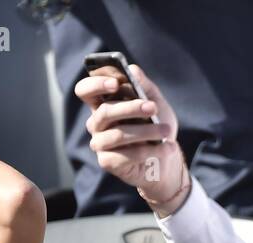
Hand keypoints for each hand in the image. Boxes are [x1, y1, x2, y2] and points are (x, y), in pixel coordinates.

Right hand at [75, 64, 187, 210]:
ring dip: (146, 131)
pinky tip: (167, 148)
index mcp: (103, 103)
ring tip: (166, 131)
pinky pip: (126, 154)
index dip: (95, 85)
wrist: (167, 158)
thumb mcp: (155, 101)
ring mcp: (99, 144)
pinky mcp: (107, 162)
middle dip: (131, 108)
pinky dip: (150, 150)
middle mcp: (96, 123)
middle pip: (104, 111)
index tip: (115, 83)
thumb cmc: (156, 126)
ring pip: (118, 134)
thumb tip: (132, 69)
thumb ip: (143, 86)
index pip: (85, 91)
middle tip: (152, 108)